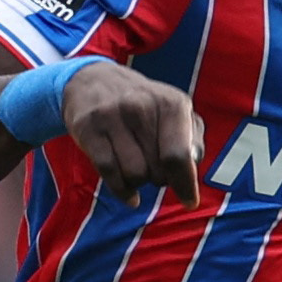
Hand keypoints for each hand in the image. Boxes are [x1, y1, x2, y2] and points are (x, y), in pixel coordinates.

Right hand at [61, 60, 200, 203]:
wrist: (91, 79)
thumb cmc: (142, 104)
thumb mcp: (174, 110)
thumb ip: (192, 137)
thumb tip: (192, 164)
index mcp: (171, 103)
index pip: (179, 155)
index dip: (186, 184)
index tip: (189, 202)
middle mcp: (141, 107)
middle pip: (157, 171)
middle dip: (159, 178)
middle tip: (152, 165)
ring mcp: (112, 117)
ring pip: (134, 176)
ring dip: (139, 182)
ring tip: (136, 166)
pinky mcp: (88, 129)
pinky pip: (109, 174)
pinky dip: (122, 190)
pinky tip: (128, 193)